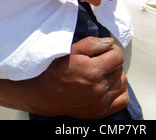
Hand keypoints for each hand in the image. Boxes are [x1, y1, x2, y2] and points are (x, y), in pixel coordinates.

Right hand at [0, 35, 128, 117]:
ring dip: (114, 77)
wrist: (34, 91)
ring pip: (121, 85)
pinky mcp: (95, 114)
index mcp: (88, 69)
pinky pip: (118, 102)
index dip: (108, 49)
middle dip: (111, 61)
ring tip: (100, 72)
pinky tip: (103, 87)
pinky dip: (115, 94)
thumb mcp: (68, 48)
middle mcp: (95, 87)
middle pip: (119, 68)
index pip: (115, 54)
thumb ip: (89, 44)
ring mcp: (96, 103)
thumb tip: (108, 42)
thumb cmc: (49, 67)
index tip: (100, 49)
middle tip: (98, 60)